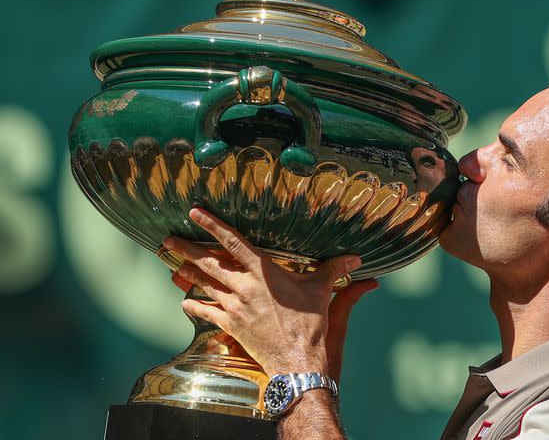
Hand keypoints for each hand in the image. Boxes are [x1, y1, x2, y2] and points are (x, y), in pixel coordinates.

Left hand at [165, 207, 376, 379]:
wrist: (297, 360)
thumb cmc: (310, 323)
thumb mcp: (322, 290)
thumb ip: (334, 269)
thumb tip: (355, 258)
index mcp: (264, 272)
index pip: (234, 242)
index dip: (213, 225)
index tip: (195, 212)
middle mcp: (244, 287)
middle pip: (209, 262)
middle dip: (186, 249)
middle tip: (168, 239)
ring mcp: (234, 307)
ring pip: (203, 285)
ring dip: (186, 273)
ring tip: (171, 263)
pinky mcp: (230, 326)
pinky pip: (205, 314)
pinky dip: (193, 307)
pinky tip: (185, 303)